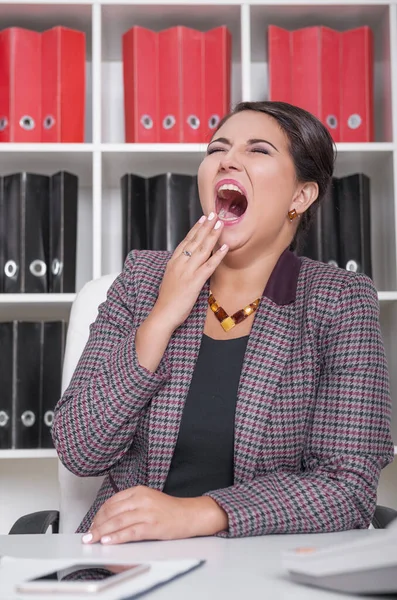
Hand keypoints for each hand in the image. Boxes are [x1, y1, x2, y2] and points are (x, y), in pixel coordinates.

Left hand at [82, 486, 227, 544]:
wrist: (189, 514)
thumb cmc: (169, 510)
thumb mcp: (148, 499)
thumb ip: (130, 505)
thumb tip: (109, 517)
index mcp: (138, 490)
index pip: (112, 502)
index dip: (99, 514)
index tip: (92, 523)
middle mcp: (141, 499)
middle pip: (112, 512)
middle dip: (97, 524)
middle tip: (88, 535)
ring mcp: (147, 512)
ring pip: (118, 522)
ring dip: (102, 532)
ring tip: (92, 539)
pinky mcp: (152, 526)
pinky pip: (129, 532)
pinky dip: (116, 537)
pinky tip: (108, 541)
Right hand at [153, 213, 227, 330]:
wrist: (162, 315)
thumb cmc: (166, 301)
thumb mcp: (170, 280)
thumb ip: (178, 270)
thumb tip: (185, 265)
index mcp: (173, 263)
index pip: (185, 242)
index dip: (195, 229)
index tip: (202, 219)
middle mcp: (179, 264)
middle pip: (194, 241)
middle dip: (205, 226)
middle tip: (214, 214)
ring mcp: (187, 272)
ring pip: (202, 249)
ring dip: (212, 235)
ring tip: (220, 223)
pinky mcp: (194, 282)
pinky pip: (208, 266)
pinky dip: (217, 255)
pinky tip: (225, 247)